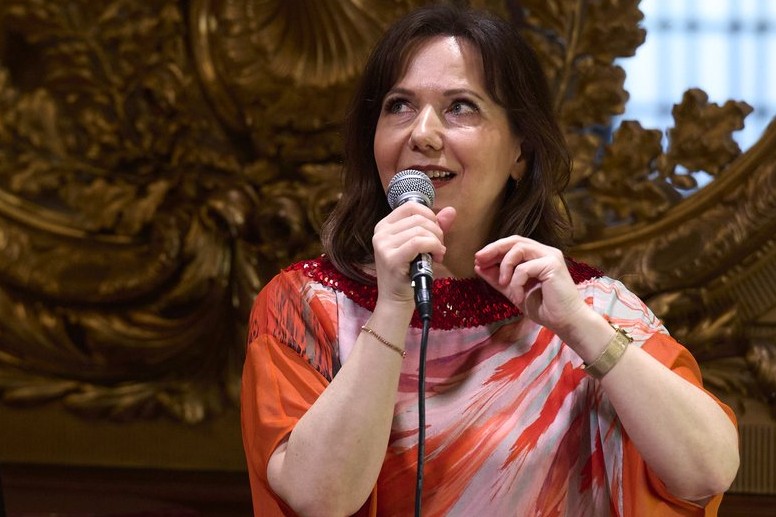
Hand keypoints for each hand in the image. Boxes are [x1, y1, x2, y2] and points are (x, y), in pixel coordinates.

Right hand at [372, 204, 455, 308]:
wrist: (396, 299)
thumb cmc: (409, 272)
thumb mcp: (421, 245)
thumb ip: (434, 226)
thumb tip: (451, 210)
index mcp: (384, 226)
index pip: (411, 207)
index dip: (429, 215)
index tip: (435, 232)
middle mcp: (380, 232)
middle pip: (418, 218)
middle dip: (436, 231)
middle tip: (439, 248)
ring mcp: (383, 245)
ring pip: (421, 230)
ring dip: (437, 242)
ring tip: (437, 255)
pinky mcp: (391, 258)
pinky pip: (419, 242)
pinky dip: (434, 247)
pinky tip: (436, 257)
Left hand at [474, 236, 589, 337]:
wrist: (564, 322)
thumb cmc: (543, 308)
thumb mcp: (514, 291)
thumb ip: (498, 278)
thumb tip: (478, 266)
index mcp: (538, 256)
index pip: (513, 244)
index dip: (494, 249)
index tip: (478, 260)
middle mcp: (545, 252)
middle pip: (514, 240)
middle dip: (494, 250)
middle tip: (479, 260)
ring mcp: (550, 256)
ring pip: (518, 249)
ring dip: (505, 267)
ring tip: (503, 284)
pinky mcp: (553, 264)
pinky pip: (524, 267)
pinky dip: (516, 282)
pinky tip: (518, 296)